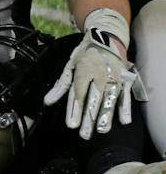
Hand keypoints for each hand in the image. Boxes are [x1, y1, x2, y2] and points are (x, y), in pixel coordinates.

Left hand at [44, 9, 142, 136]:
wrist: (106, 39)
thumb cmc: (84, 55)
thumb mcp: (69, 66)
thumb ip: (60, 86)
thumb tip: (47, 102)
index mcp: (83, 70)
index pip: (78, 93)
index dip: (74, 109)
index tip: (71, 125)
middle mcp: (99, 75)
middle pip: (93, 99)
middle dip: (88, 118)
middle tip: (84, 134)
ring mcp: (113, 78)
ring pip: (109, 100)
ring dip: (106, 116)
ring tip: (101, 130)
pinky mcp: (124, 81)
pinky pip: (125, 96)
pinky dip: (125, 108)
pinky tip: (124, 121)